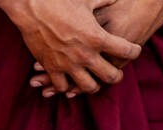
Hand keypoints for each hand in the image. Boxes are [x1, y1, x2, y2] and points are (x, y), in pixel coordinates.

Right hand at [30, 0, 162, 96]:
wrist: (28, 4)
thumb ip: (104, 1)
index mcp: (98, 37)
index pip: (127, 51)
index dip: (134, 51)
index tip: (134, 50)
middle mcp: (86, 55)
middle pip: (112, 77)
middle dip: (116, 75)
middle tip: (115, 71)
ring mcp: (69, 64)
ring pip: (89, 87)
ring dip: (94, 85)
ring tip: (94, 79)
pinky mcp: (52, 67)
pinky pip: (63, 86)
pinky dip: (67, 86)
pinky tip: (69, 81)